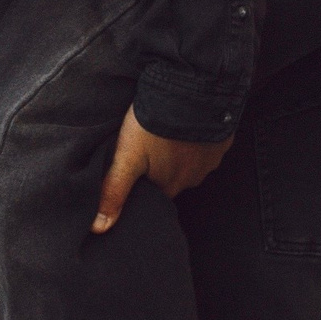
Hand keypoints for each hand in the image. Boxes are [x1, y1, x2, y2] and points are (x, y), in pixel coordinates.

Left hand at [93, 110, 231, 232]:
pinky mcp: (221, 139)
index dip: (143, 183)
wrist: (191, 91)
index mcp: (170, 186)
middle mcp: (195, 177)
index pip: (154, 194)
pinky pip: (207, 143)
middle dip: (162, 168)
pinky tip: (184, 123)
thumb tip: (98, 228)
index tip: (135, 170)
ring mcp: (211, 158)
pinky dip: (196, 137)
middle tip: (148, 147)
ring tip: (164, 132)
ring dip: (180, 151)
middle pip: (173, 178)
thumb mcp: (127, 157)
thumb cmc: (155, 125)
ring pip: (191, 161)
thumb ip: (113, 190)